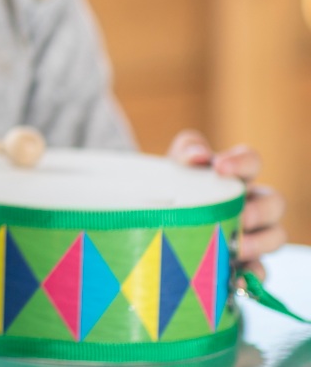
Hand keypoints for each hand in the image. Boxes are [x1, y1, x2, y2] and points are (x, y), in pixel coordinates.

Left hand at [170, 130, 283, 267]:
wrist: (154, 224)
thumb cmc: (170, 190)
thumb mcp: (173, 168)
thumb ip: (185, 152)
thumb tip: (198, 154)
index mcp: (232, 177)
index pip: (251, 161)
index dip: (243, 162)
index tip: (220, 167)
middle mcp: (248, 204)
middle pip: (275, 202)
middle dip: (260, 210)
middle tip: (240, 217)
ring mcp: (250, 234)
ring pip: (276, 236)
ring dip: (261, 243)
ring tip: (236, 248)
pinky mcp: (243, 263)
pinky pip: (260, 271)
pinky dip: (252, 276)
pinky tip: (234, 279)